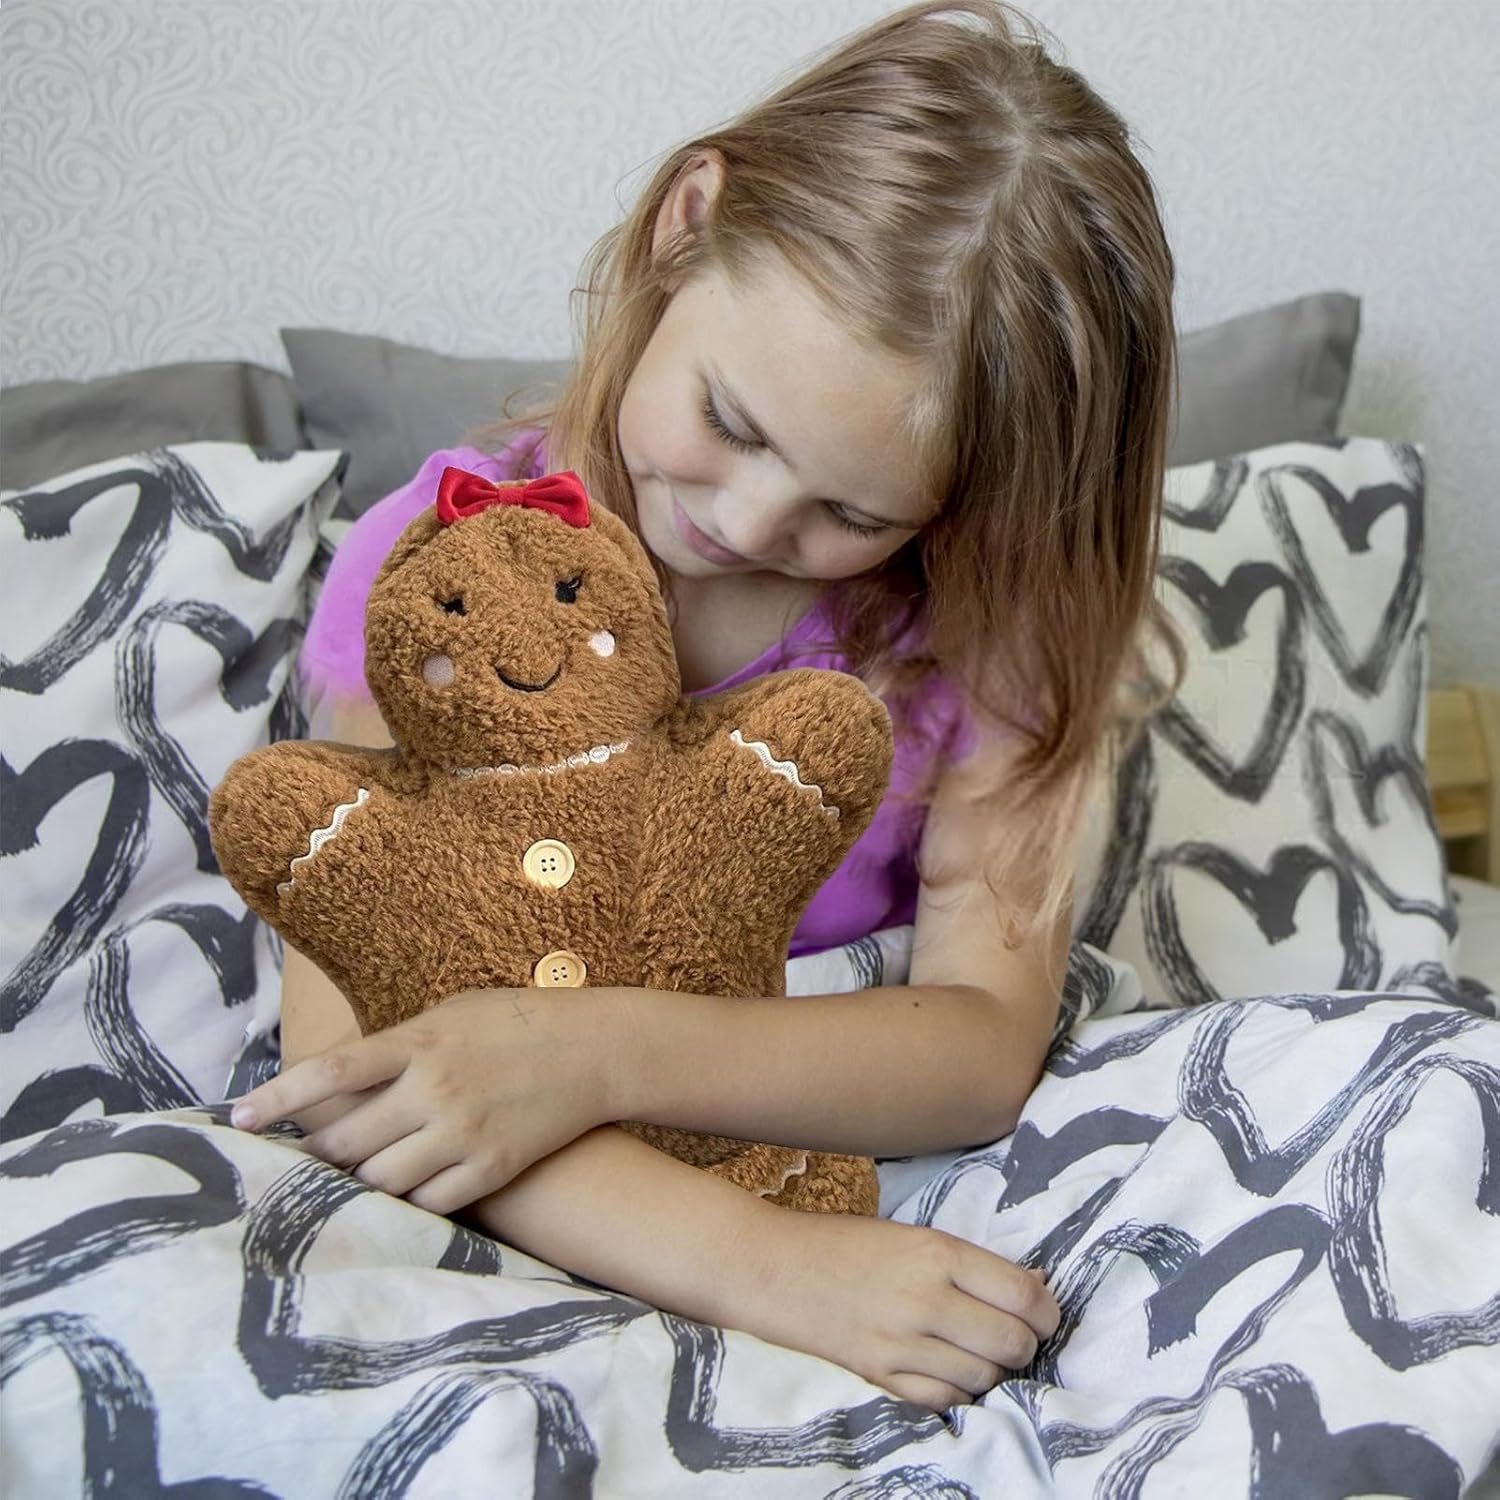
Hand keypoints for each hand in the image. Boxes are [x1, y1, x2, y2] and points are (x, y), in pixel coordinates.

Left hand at [230, 987, 623, 1213]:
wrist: (594, 1051)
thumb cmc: (516, 1022)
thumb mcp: (452, 1013)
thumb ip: (398, 1045)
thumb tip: (339, 1079)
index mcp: (420, 1041)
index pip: (333, 1072)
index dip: (279, 1098)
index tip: (238, 1118)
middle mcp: (435, 1089)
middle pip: (345, 1141)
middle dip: (312, 1156)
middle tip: (294, 1163)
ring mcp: (463, 1132)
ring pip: (379, 1180)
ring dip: (354, 1184)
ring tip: (342, 1183)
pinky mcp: (491, 1167)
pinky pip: (427, 1203)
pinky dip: (404, 1203)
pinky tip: (396, 1196)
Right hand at [734, 1209, 1057, 1411]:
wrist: (772, 1267)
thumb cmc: (844, 1244)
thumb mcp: (911, 1235)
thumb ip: (969, 1264)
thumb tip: (1035, 1287)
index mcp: (936, 1252)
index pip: (1023, 1294)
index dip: (1047, 1311)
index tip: (1043, 1314)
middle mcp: (924, 1298)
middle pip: (1012, 1342)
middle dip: (1026, 1345)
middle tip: (1015, 1337)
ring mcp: (900, 1342)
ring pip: (984, 1377)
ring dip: (994, 1371)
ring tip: (979, 1353)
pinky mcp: (879, 1375)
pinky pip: (946, 1400)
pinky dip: (960, 1392)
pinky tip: (951, 1373)